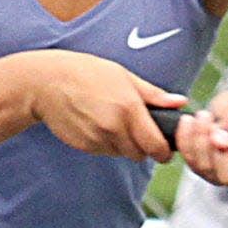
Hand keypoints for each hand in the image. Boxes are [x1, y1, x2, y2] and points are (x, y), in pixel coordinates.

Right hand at [30, 52, 185, 163]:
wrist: (46, 83)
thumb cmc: (86, 73)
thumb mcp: (123, 76)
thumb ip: (153, 94)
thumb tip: (181, 102)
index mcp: (129, 109)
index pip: (156, 146)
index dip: (164, 151)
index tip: (165, 149)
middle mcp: (114, 127)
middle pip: (140, 154)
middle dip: (143, 147)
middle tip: (137, 130)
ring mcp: (98, 139)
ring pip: (122, 154)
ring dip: (123, 144)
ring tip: (112, 120)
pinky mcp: (85, 146)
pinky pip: (104, 152)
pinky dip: (106, 143)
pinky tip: (97, 123)